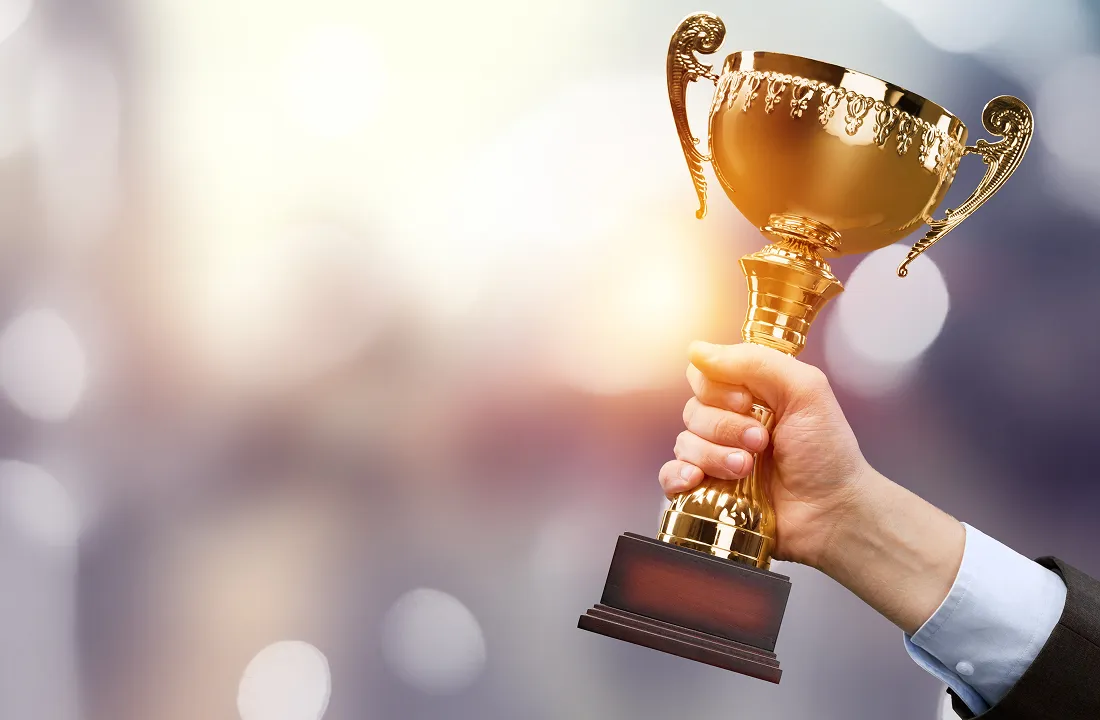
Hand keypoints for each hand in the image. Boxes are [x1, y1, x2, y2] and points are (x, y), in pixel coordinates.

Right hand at [658, 340, 964, 632]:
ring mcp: (716, 458)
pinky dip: (678, 475)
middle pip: (693, 410)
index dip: (716, 388)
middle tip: (761, 442)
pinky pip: (669, 475)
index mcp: (750, 395)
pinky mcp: (706, 490)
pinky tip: (697, 479)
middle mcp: (729, 423)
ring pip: (684, 443)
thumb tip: (697, 350)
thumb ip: (755, 362)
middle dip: (725, 427)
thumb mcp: (805, 390)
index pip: (704, 376)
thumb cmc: (827, 453)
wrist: (832, 512)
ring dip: (714, 455)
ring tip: (747, 469)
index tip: (745, 401)